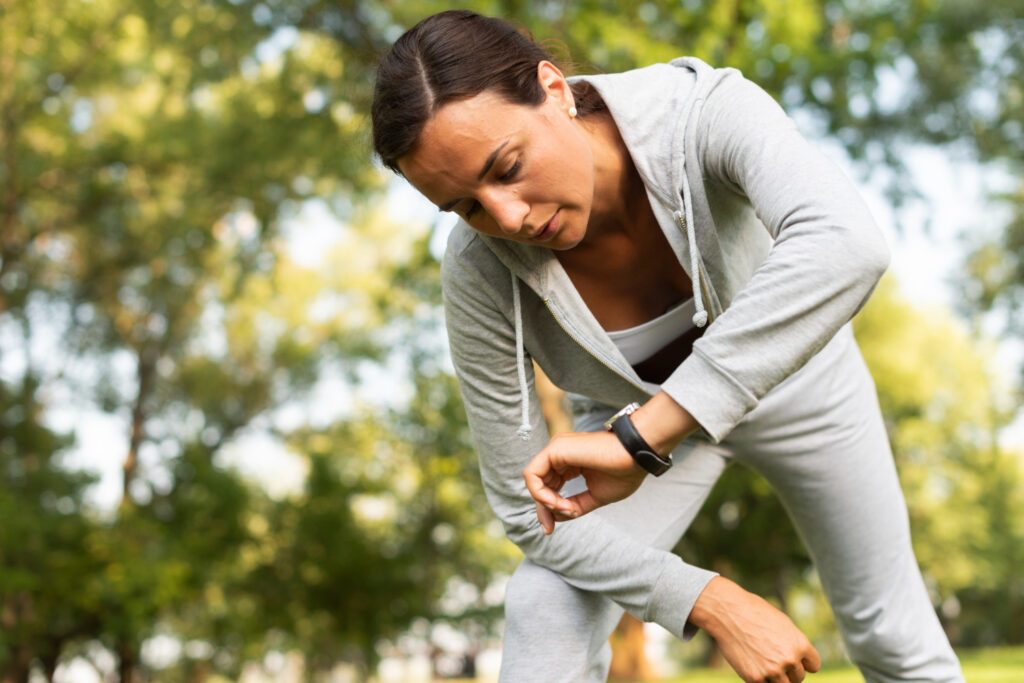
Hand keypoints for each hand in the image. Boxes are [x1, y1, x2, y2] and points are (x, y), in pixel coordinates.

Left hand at [522, 430, 646, 533]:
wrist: (637, 456)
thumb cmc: (624, 472)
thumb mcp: (595, 497)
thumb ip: (574, 505)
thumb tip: (554, 515)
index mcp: (569, 463)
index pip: (548, 487)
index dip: (546, 510)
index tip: (550, 529)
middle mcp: (560, 455)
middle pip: (539, 485)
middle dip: (542, 509)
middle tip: (550, 527)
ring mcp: (557, 450)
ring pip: (533, 480)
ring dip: (544, 502)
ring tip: (565, 510)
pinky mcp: (555, 449)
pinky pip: (533, 475)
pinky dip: (540, 493)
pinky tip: (557, 502)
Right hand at [689, 577, 820, 682]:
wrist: (728, 611)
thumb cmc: (754, 613)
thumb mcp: (782, 624)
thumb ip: (794, 643)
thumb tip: (799, 660)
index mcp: (800, 644)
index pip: (813, 666)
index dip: (803, 662)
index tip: (792, 658)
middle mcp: (789, 659)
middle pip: (798, 678)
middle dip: (788, 670)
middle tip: (772, 657)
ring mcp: (772, 670)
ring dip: (776, 677)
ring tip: (763, 661)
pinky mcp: (755, 678)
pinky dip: (759, 677)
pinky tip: (751, 662)